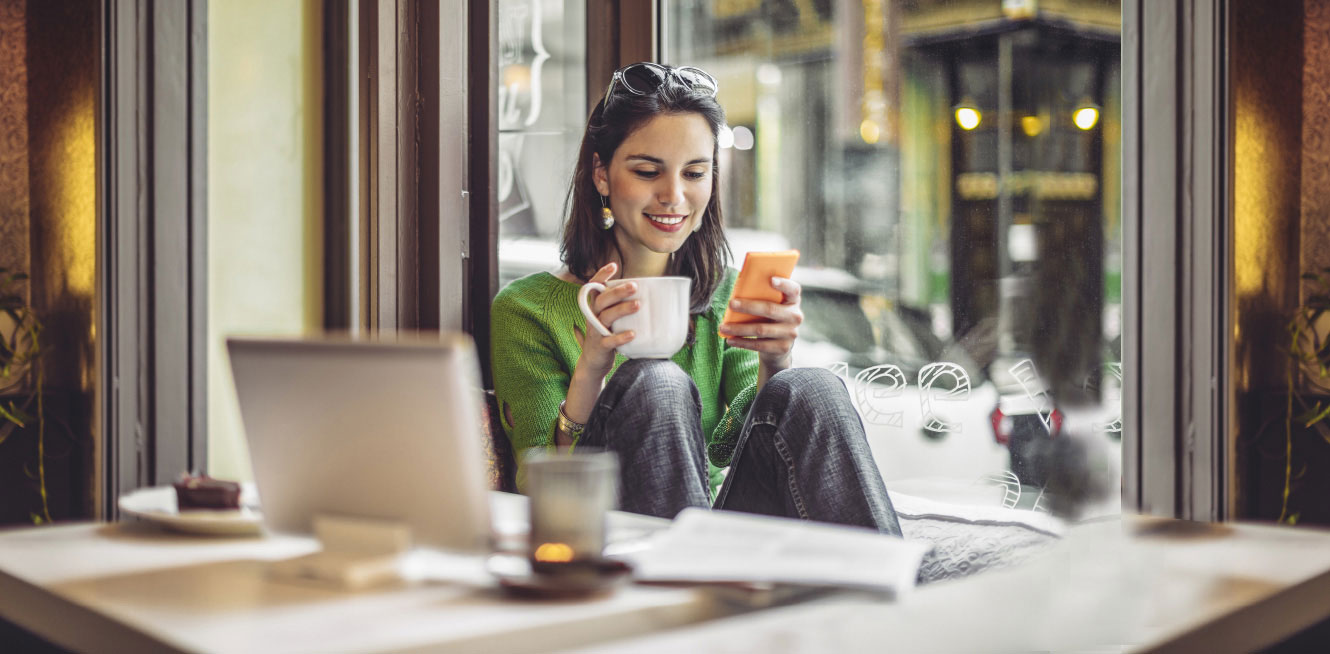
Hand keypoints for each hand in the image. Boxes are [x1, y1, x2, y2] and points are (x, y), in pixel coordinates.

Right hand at [575, 262, 638, 376]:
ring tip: (638, 305)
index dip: (601, 275)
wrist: (594, 362)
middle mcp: (593, 317)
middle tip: (634, 285)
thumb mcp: (610, 318)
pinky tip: (633, 333)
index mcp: (595, 307)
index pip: (594, 287)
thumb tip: (648, 293)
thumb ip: (619, 305)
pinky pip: (609, 341)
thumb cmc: (607, 334)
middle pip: (602, 300)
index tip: (613, 265)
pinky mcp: (600, 347)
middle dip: (617, 291)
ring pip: (606, 317)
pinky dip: (621, 337)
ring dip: (622, 309)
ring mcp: (595, 332)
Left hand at [718, 276, 802, 369]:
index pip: (793, 289)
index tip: (771, 280)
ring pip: (761, 329)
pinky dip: (742, 342)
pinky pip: (759, 345)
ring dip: (739, 328)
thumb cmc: (768, 318)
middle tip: (731, 304)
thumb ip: (761, 294)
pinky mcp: (782, 348)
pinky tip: (730, 340)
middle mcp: (795, 316)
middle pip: (770, 309)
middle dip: (748, 306)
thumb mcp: (770, 304)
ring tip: (722, 327)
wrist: (778, 346)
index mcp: (793, 300)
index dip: (783, 284)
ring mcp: (790, 333)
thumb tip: (738, 284)